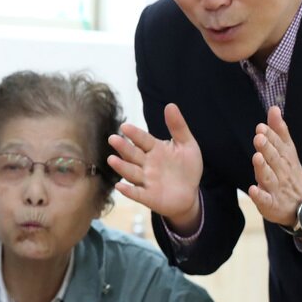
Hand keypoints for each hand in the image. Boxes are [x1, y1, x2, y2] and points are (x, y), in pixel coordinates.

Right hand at [107, 104, 204, 232]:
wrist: (190, 194)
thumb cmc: (186, 168)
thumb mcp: (187, 145)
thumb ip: (178, 127)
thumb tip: (170, 105)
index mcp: (155, 149)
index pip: (143, 140)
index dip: (135, 134)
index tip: (125, 127)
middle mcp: (146, 164)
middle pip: (133, 154)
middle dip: (123, 148)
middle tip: (113, 139)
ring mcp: (146, 180)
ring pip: (131, 172)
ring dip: (122, 166)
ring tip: (112, 159)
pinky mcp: (147, 196)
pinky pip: (136, 193)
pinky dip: (128, 191)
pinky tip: (119, 186)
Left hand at [249, 106, 301, 228]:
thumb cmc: (290, 174)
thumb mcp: (288, 152)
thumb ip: (279, 131)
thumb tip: (274, 109)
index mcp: (286, 159)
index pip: (280, 145)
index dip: (272, 136)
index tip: (262, 126)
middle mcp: (282, 172)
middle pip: (275, 159)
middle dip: (267, 148)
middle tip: (259, 137)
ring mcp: (277, 188)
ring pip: (269, 177)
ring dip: (263, 167)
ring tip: (256, 157)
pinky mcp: (271, 203)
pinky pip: (265, 200)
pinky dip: (259, 195)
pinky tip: (252, 189)